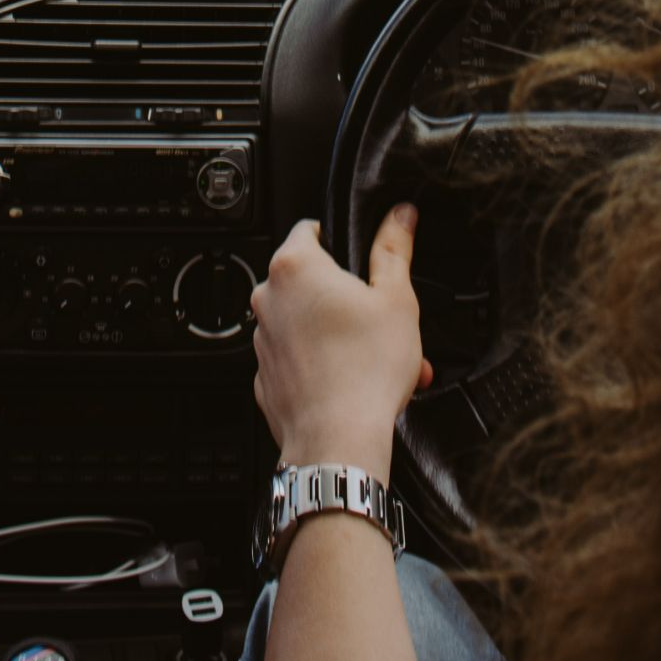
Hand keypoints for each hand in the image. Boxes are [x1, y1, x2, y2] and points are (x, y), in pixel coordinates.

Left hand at [250, 206, 433, 484]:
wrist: (338, 442)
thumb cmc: (365, 373)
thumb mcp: (395, 299)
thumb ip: (394, 250)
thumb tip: (398, 217)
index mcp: (295, 267)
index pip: (310, 230)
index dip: (340, 242)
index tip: (361, 262)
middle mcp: (268, 298)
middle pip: (310, 280)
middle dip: (348, 297)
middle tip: (380, 319)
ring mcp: (262, 339)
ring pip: (305, 322)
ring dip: (338, 333)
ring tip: (376, 357)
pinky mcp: (266, 376)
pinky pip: (296, 358)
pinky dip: (320, 364)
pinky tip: (352, 380)